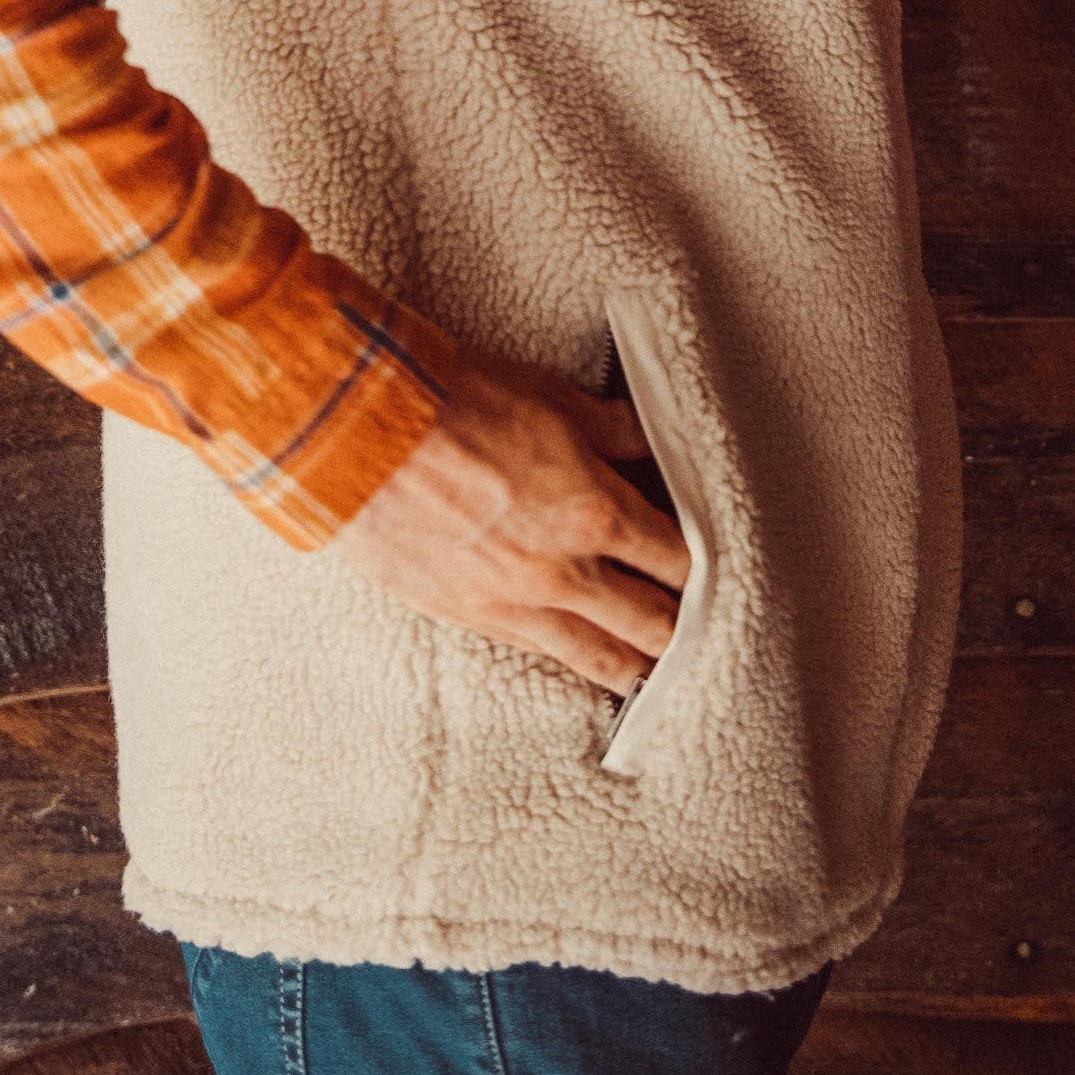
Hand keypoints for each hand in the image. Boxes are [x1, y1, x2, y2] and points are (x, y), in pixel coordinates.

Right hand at [328, 344, 690, 697]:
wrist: (355, 437)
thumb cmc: (450, 403)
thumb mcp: (546, 398)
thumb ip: (606, 430)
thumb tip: (645, 437)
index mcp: (595, 510)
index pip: (676, 558)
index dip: (704, 569)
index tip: (719, 573)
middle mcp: (565, 570)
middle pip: (651, 622)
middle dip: (683, 630)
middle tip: (704, 635)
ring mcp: (516, 604)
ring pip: (599, 657)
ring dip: (637, 667)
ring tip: (660, 676)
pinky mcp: (469, 617)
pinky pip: (540, 654)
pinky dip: (572, 663)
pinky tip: (585, 666)